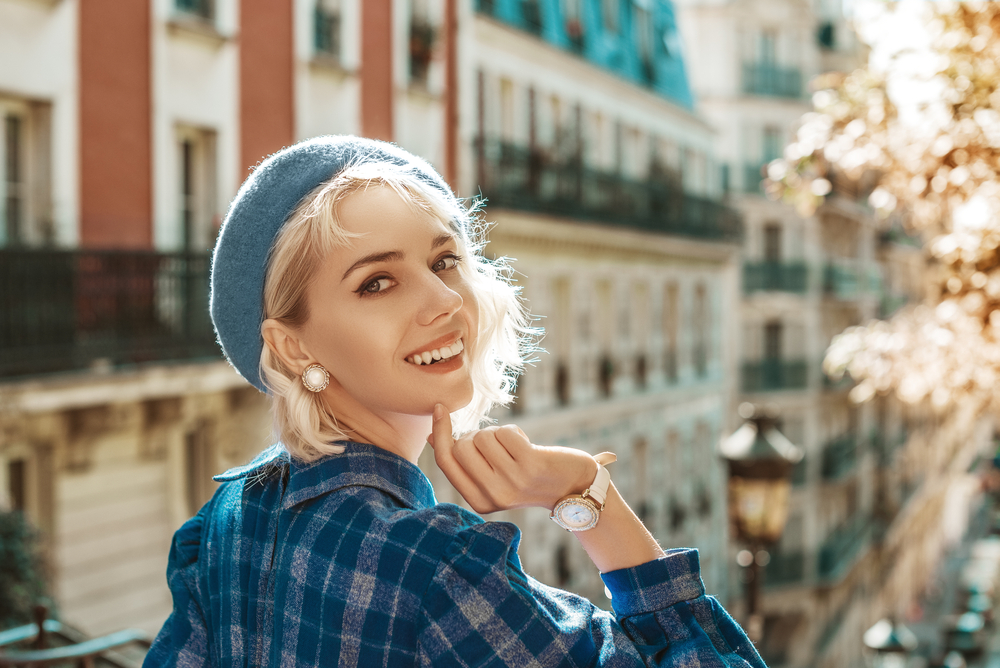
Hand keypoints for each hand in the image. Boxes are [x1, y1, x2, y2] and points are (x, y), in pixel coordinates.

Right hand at [427, 404, 596, 513]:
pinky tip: (527, 447)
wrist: (571, 489)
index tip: (439, 408)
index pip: (446, 461)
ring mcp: (511, 481)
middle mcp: (493, 495)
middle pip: (461, 446)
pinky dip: (514, 432)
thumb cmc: (526, 477)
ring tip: (515, 451)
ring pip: (483, 436)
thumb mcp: (491, 477)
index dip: (439, 432)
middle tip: (497, 448)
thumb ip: (463, 462)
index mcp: (478, 502)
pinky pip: (504, 432)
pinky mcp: (530, 465)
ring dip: (498, 435)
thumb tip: (432, 436)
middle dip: (475, 436)